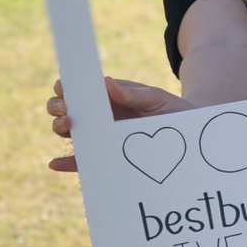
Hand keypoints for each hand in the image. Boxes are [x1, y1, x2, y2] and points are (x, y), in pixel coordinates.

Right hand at [47, 76, 192, 172]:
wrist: (191, 139)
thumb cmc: (174, 113)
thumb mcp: (158, 99)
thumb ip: (134, 93)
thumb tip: (106, 82)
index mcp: (112, 97)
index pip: (82, 89)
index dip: (66, 87)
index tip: (63, 87)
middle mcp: (102, 116)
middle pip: (68, 109)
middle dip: (59, 107)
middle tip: (67, 110)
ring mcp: (103, 137)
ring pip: (71, 132)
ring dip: (60, 129)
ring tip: (67, 128)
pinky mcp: (108, 158)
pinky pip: (83, 161)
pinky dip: (67, 163)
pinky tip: (56, 163)